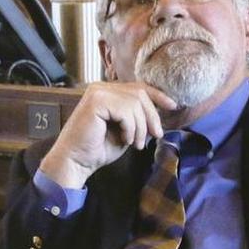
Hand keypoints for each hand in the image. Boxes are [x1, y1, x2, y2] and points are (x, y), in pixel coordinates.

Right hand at [38, 82, 177, 188]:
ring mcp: (97, 93)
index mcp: (107, 91)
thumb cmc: (99, 147)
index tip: (173, 106)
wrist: (76, 162)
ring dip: (141, 127)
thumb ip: (139, 115)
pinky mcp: (95, 102)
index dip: (158, 96)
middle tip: (156, 135)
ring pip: (136, 103)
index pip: (139, 87)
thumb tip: (164, 107)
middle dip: (152, 116)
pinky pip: (126, 111)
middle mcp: (101, 88)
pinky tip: (125, 139)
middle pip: (141, 94)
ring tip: (137, 142)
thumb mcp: (127, 127)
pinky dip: (131, 128)